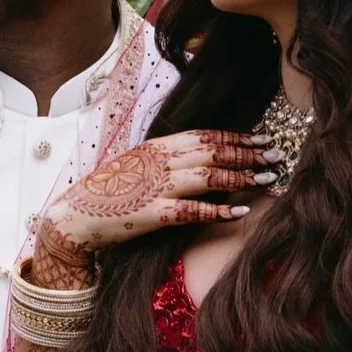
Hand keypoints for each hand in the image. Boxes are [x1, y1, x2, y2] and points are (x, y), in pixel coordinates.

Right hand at [32, 130, 277, 287]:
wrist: (74, 216)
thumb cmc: (108, 194)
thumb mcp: (138, 166)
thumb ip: (166, 161)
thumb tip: (199, 160)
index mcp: (156, 146)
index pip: (204, 135)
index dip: (235, 136)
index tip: (261, 138)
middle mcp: (159, 161)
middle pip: (212, 151)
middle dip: (248, 153)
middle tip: (276, 155)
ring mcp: (156, 186)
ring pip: (209, 175)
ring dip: (242, 177)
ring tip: (268, 179)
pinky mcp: (152, 213)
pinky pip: (192, 210)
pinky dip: (219, 209)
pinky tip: (241, 212)